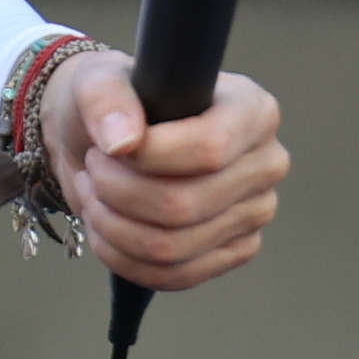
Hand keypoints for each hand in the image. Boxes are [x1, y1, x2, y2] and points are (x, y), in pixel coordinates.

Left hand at [43, 62, 290, 290]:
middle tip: (93, 169)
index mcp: (252, 111)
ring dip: (113, 226)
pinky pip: (175, 276)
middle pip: (185, 205)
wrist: (111, 143)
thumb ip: (106, 98)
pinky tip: (105, 228)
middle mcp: (265, 163)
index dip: (150, 157)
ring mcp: (255, 213)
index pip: (210, 148)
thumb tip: (122, 141)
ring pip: (173, 247)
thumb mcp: (99, 81)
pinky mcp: (236, 251)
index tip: (109, 148)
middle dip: (118, 192)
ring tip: (94, 195)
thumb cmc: (117, 107)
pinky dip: (123, 258)